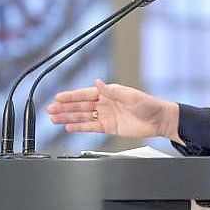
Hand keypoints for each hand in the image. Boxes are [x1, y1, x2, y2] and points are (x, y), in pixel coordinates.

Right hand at [47, 79, 181, 142]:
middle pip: (81, 105)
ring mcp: (106, 115)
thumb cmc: (149, 104)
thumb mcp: (130, 96)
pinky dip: (80, 127)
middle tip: (50, 109)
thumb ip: (112, 91)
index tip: (58, 97)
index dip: (71, 96)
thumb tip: (98, 82)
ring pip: (83, 116)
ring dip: (69, 117)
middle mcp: (105, 103)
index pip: (86, 94)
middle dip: (65, 107)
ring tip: (54, 119)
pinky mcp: (110, 127)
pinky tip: (69, 127)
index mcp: (109, 92)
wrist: (159, 120)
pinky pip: (91, 127)